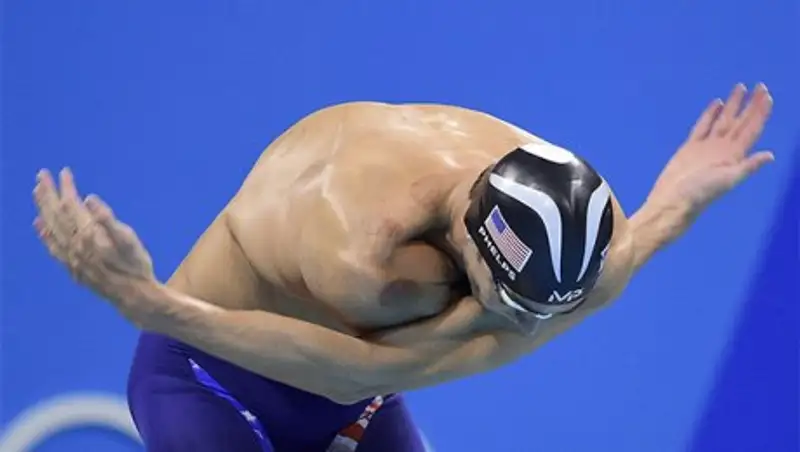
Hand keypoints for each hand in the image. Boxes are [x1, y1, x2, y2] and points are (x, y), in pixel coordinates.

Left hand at [33, 168, 157, 316]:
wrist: (133, 296)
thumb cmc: (136, 266)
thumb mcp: (128, 240)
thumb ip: (108, 219)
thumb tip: (89, 199)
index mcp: (88, 234)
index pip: (71, 205)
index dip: (67, 187)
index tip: (64, 171)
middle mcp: (74, 245)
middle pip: (56, 214)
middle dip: (48, 193)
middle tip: (41, 175)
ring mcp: (71, 257)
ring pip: (51, 228)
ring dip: (43, 208)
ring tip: (37, 192)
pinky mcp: (72, 267)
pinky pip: (52, 246)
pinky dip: (44, 233)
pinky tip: (39, 225)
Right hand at [648, 83, 773, 216]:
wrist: (673, 201)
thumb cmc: (700, 194)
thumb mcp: (727, 180)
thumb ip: (747, 167)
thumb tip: (770, 155)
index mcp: (735, 156)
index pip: (752, 129)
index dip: (760, 112)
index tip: (767, 95)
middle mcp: (724, 149)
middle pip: (741, 121)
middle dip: (751, 104)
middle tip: (760, 86)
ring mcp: (707, 147)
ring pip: (724, 120)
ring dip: (733, 105)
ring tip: (740, 88)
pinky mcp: (690, 147)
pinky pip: (703, 126)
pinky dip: (710, 114)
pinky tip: (717, 104)